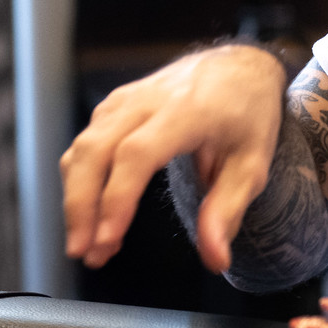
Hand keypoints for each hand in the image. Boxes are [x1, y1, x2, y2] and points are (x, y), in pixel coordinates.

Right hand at [61, 44, 286, 271]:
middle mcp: (144, 103)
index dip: (117, 198)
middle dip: (80, 205)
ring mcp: (121, 101)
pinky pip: (84, 145)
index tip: (108, 239)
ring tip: (85, 243)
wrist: (236, 66)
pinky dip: (79, 182)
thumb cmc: (246, 115)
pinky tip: (90, 213)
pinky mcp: (110, 107)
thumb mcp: (252, 165)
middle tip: (82, 252)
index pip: (136, 156)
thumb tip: (215, 260)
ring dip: (75, 198)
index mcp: (185, 113)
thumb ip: (226, 211)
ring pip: (81, 149)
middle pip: (93, 152)